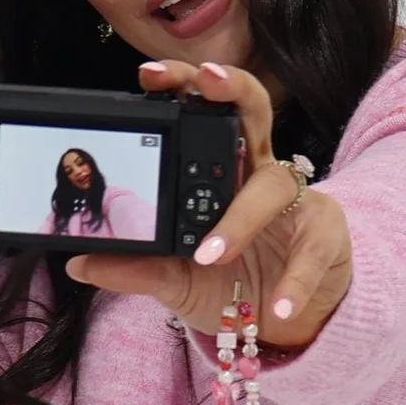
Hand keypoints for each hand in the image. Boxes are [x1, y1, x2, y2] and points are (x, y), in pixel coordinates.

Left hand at [67, 58, 351, 346]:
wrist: (283, 327)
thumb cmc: (232, 287)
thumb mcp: (176, 281)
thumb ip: (135, 269)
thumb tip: (79, 263)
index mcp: (220, 174)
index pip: (201, 116)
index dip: (181, 88)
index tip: (148, 77)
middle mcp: (257, 173)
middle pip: (250, 110)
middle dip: (230, 88)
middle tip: (203, 79)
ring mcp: (296, 201)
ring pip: (274, 184)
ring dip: (242, 218)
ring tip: (212, 255)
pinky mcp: (326, 236)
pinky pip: (312, 251)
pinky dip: (295, 282)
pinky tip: (279, 308)